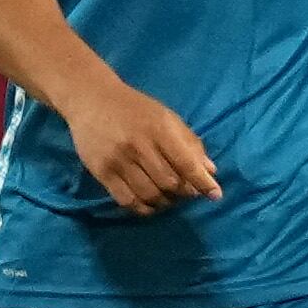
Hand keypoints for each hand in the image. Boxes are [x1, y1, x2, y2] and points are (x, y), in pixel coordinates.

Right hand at [65, 77, 220, 214]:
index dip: (202, 182)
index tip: (215, 195)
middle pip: (169, 183)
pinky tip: (149, 205)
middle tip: (187, 193)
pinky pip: (126, 200)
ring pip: (149, 195)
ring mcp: (119, 160)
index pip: (186, 163)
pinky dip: (143, 208)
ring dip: (164, 203)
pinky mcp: (102, 172)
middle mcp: (139, 145)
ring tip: (168, 198)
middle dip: (184, 193)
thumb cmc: (135, 108)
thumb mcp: (166, 116)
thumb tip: (210, 171)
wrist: (91, 98)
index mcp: (159, 128)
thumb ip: (189, 142)